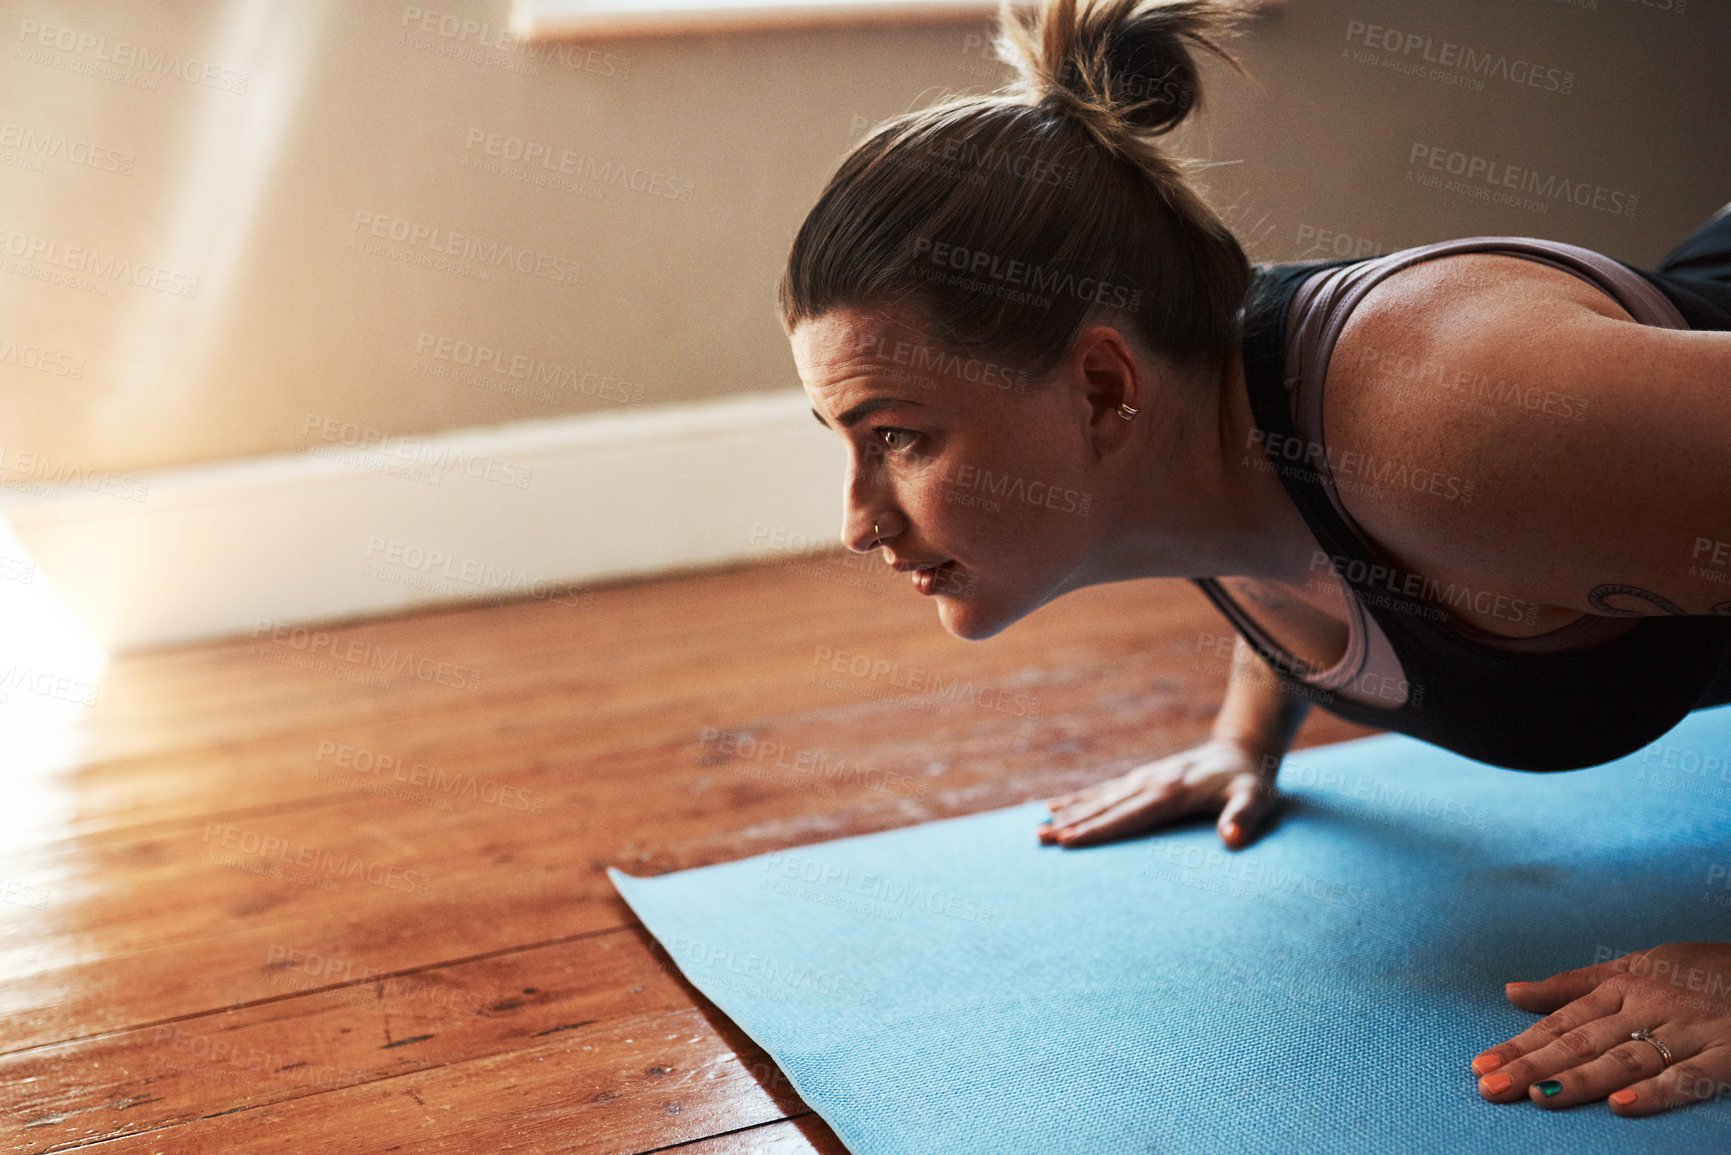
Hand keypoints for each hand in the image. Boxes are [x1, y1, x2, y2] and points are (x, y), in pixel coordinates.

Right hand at [1037, 736, 1279, 849]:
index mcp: (1171, 793)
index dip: (1096, 830)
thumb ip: (1243, 817)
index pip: (1127, 816)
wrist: (1242, 750)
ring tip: (1038, 826)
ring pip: (1099, 798)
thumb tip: (1231, 839)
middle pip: (1104, 807)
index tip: (1067, 839)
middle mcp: (1150, 783)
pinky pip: (1105, 790)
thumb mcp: (1257, 798)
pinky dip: (1079, 798)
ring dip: (1068, 812)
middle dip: (1071, 823)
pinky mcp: (1142, 777)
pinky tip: (1057, 804)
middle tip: (1039, 838)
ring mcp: (1143, 778)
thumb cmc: (1251, 782)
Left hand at [1472, 942, 1730, 1115]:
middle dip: (1533, 1066)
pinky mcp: (1728, 1055)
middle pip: (1582, 1042)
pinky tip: (1622, 1106)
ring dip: (1579, 1080)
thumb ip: (1573, 984)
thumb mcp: (1634, 967)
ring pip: (1624, 1059)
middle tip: (1491, 1088)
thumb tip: (1511, 992)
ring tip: (1537, 1097)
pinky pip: (1689, 1077)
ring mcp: (1688, 1032)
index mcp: (1623, 987)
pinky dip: (1657, 1092)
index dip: (1520, 1044)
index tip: (1481, 1065)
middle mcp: (1649, 1007)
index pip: (1562, 1022)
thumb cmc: (1697, 971)